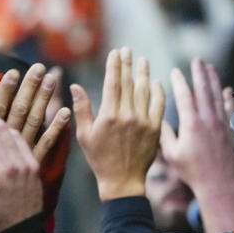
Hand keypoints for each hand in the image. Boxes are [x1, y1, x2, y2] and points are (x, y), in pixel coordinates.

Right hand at [72, 48, 164, 199]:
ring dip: (144, 74)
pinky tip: (156, 82)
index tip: (116, 52)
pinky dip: (158, 92)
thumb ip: (81, 108)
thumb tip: (75, 85)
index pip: (112, 83)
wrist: (123, 181)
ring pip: (144, 91)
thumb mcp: (84, 135)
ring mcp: (143, 122)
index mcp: (108, 116)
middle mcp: (127, 116)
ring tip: (143, 61)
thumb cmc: (100, 159)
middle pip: (128, 83)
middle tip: (128, 50)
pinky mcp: (155, 129)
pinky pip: (158, 105)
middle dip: (128, 64)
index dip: (115, 65)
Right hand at [159, 58, 233, 192]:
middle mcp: (207, 119)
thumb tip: (159, 119)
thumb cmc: (193, 172)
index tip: (175, 71)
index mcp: (191, 124)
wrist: (218, 183)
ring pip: (217, 95)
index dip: (179, 82)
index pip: (184, 96)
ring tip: (210, 67)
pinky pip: (228, 109)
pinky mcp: (228, 130)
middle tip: (197, 60)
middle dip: (199, 73)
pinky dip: (227, 98)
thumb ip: (164, 134)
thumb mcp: (171, 154)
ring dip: (213, 80)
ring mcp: (220, 123)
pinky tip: (227, 89)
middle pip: (203, 90)